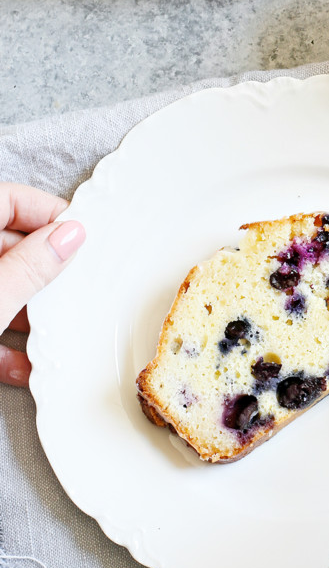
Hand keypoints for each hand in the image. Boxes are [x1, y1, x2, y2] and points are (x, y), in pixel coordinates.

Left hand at [0, 182, 84, 386]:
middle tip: (76, 287)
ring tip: (55, 334)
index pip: (7, 199)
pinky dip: (1, 343)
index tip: (82, 234)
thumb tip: (71, 236)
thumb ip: (29, 268)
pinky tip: (23, 368)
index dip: (46, 213)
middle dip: (41, 270)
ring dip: (24, 313)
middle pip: (5, 246)